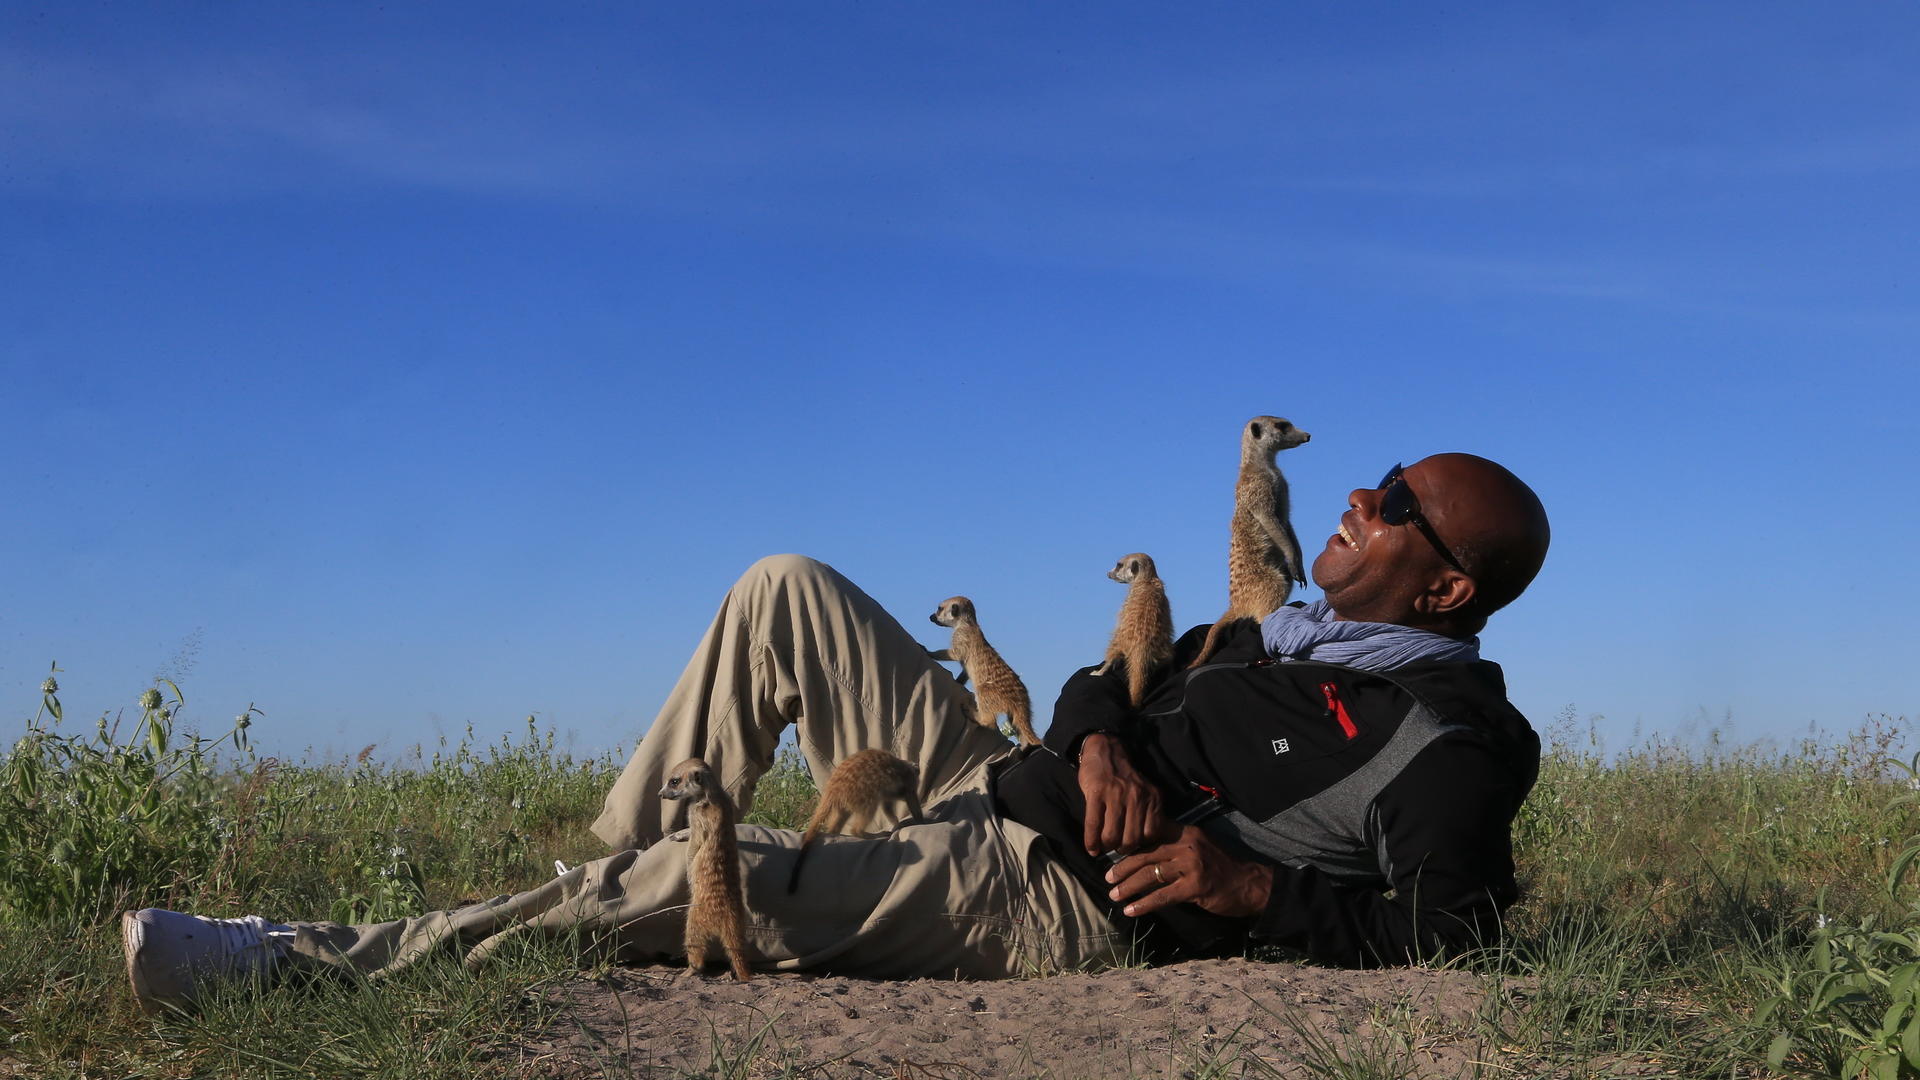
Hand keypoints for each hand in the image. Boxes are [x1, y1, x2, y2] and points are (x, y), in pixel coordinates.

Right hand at [1076, 734, 1173, 857]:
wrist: (1106, 751)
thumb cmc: (1125, 778)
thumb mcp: (1145, 792)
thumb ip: (1148, 813)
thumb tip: (1146, 843)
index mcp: (1152, 798)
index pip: (1151, 834)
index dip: (1141, 845)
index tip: (1133, 846)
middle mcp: (1137, 797)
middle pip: (1132, 839)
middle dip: (1123, 849)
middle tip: (1116, 848)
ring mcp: (1116, 795)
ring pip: (1112, 835)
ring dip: (1106, 846)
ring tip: (1103, 847)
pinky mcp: (1097, 793)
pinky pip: (1094, 825)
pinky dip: (1091, 841)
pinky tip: (1090, 848)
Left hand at [1105, 825, 1273, 919]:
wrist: (1252, 884)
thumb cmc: (1223, 868)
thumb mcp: (1200, 847)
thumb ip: (1175, 848)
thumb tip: (1145, 855)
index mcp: (1185, 832)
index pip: (1151, 833)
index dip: (1129, 844)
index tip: (1112, 853)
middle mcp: (1187, 845)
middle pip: (1146, 854)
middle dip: (1123, 867)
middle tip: (1107, 877)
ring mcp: (1192, 865)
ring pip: (1151, 874)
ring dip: (1129, 886)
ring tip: (1114, 895)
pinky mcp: (1196, 886)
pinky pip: (1163, 896)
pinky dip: (1144, 904)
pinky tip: (1131, 910)